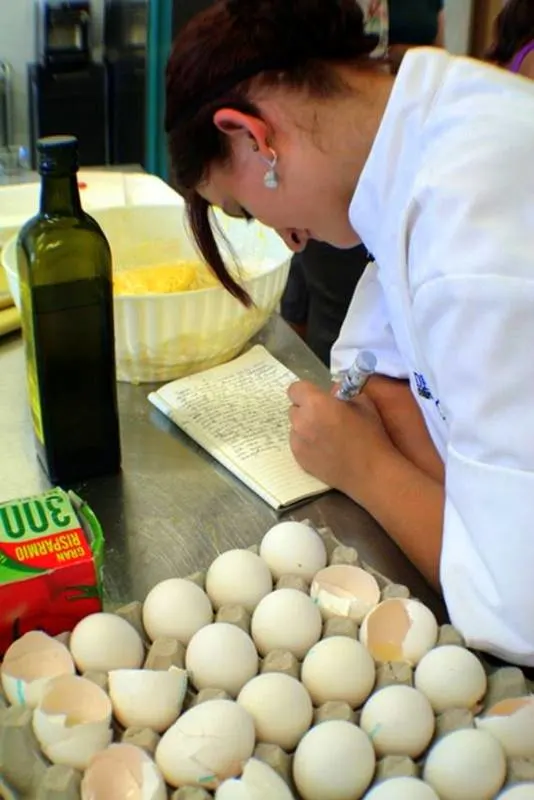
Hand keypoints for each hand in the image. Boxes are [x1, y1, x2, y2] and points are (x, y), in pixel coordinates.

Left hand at [288, 380, 394, 502]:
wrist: (370, 472)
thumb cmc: (369, 435)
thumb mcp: (363, 403)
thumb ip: (342, 392)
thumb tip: (332, 392)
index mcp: (315, 403)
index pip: (295, 389)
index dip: (306, 392)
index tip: (319, 398)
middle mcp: (300, 421)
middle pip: (294, 408)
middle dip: (306, 410)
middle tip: (325, 417)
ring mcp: (297, 442)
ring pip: (295, 427)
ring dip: (306, 427)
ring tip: (326, 436)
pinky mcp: (299, 459)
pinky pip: (298, 443)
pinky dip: (307, 443)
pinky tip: (325, 449)